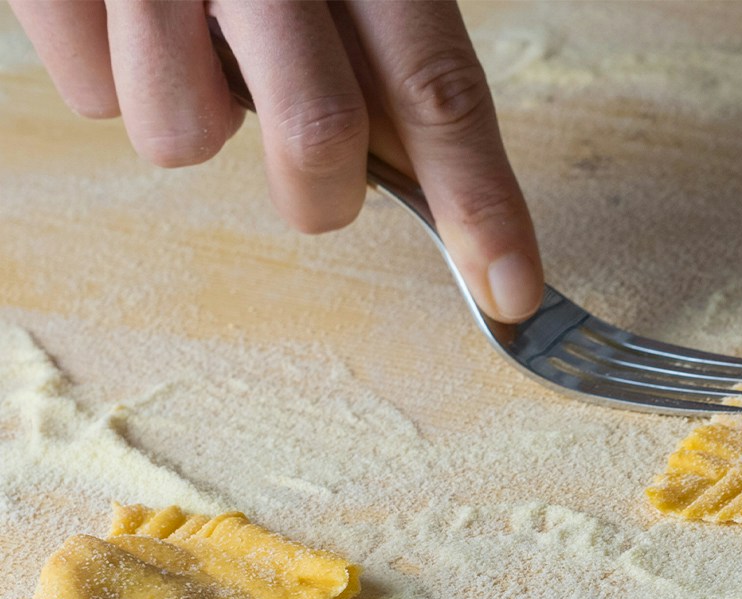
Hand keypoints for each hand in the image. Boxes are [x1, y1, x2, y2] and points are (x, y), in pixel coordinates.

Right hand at [10, 0, 542, 321]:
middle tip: (315, 175)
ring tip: (195, 37)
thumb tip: (425, 175)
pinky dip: (116, 72)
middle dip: (322, 192)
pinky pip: (93, 96)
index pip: (437, 86)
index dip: (480, 199)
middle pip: (318, 135)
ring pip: (183, 139)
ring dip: (198, 115)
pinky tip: (128, 11)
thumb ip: (383, 49)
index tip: (510, 289)